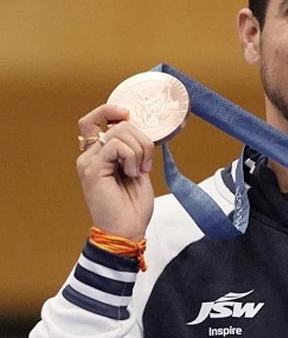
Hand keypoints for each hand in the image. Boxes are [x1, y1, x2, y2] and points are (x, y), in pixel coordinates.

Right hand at [76, 105, 154, 240]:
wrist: (127, 230)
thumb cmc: (133, 205)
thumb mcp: (138, 169)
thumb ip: (134, 148)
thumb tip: (139, 126)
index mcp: (98, 155)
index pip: (94, 119)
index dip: (111, 110)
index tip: (129, 114)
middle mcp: (88, 156)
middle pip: (116, 123)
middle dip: (142, 138)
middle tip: (146, 163)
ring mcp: (88, 162)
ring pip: (119, 131)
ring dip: (140, 149)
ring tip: (139, 171)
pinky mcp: (92, 169)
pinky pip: (116, 145)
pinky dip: (132, 156)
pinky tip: (133, 173)